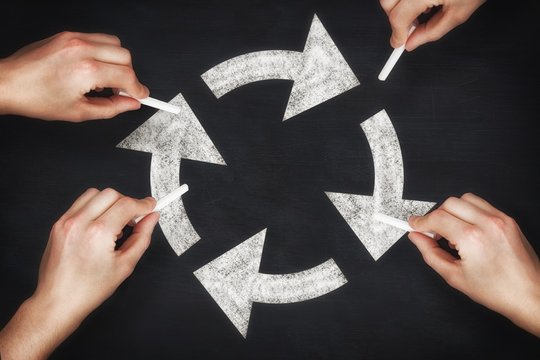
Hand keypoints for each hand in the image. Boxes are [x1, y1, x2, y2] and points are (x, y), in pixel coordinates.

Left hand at [0, 31, 148, 120]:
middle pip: (126, 57)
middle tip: (121, 90)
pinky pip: (98, 38)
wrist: (9, 83)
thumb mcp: (79, 112)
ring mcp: (74, 39)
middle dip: (129, 75)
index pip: (127, 76)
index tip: (140, 95)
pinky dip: (103, 52)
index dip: (138, 89)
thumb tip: (129, 104)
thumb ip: (111, 108)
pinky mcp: (68, 35)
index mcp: (87, 71)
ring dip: (118, 61)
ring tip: (106, 78)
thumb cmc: (36, 98)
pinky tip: (94, 67)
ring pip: (115, 44)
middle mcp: (82, 50)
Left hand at [0, 188, 158, 358]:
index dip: (143, 204)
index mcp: (98, 233)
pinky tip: (100, 225)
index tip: (151, 206)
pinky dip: (94, 208)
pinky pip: (80, 204)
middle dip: (127, 203)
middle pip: (111, 194)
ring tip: (115, 223)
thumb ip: (142, 237)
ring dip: (110, 202)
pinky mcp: (58, 225)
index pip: (127, 204)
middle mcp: (80, 223)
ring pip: (94, 194)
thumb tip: (151, 218)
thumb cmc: (89, 290)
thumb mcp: (125, 265)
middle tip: (134, 219)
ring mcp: (66, 222)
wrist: (58, 302)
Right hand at [379, 0, 485, 49]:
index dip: (397, 34)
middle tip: (409, 26)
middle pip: (387, 2)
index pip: (398, 17)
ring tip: (418, 9)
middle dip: (393, 17)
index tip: (399, 42)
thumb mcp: (458, 13)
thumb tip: (413, 42)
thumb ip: (432, 32)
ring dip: (396, 5)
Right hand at [408, 193, 539, 336]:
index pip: (436, 218)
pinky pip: (482, 205)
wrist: (530, 295)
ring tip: (452, 231)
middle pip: (449, 204)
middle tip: (432, 232)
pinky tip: (468, 230)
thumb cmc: (499, 291)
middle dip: (436, 216)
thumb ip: (430, 254)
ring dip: (453, 211)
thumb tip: (417, 239)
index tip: (414, 225)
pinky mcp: (508, 220)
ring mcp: (500, 220)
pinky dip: (469, 212)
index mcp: (472, 238)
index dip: (420, 222)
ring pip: (465, 199)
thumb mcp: (454, 277)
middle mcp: (487, 224)